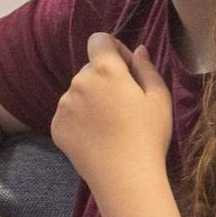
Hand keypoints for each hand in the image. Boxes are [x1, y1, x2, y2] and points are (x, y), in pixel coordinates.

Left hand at [51, 30, 176, 193]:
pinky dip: (80, 118)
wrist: (125, 176)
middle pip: (90, 68)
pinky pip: (69, 113)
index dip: (114, 49)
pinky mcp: (56, 126)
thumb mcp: (159, 98)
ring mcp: (63, 105)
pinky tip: (98, 136)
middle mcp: (78, 82)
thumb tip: (137, 50)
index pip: (99, 40)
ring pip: (78, 92)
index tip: (127, 69)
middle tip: (124, 104)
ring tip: (112, 124)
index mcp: (104, 70)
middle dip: (106, 77)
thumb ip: (146, 68)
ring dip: (92, 99)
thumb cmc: (149, 135)